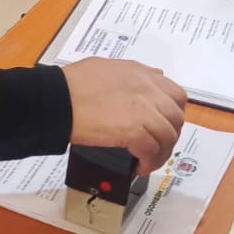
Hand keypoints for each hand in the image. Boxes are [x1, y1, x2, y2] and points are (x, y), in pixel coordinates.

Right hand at [62, 58, 187, 174]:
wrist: (57, 99)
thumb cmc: (71, 84)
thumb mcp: (105, 67)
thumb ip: (130, 74)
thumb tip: (145, 77)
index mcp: (142, 74)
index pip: (174, 94)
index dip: (172, 113)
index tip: (163, 125)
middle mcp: (148, 89)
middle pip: (176, 117)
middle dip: (170, 135)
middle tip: (157, 147)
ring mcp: (144, 110)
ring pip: (168, 136)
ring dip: (161, 152)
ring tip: (147, 161)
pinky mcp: (134, 131)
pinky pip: (152, 150)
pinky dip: (149, 161)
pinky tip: (139, 166)